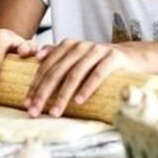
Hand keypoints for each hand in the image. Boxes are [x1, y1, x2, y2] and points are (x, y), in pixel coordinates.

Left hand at [24, 39, 138, 117]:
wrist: (131, 57)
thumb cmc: (98, 62)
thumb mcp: (76, 57)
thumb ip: (57, 55)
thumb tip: (35, 57)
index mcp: (68, 45)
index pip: (46, 66)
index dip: (35, 85)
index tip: (27, 103)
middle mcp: (80, 46)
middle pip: (57, 71)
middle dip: (43, 93)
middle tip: (35, 111)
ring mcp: (97, 50)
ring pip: (75, 74)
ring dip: (63, 95)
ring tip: (55, 112)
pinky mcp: (113, 58)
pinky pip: (97, 74)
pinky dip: (87, 88)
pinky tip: (79, 101)